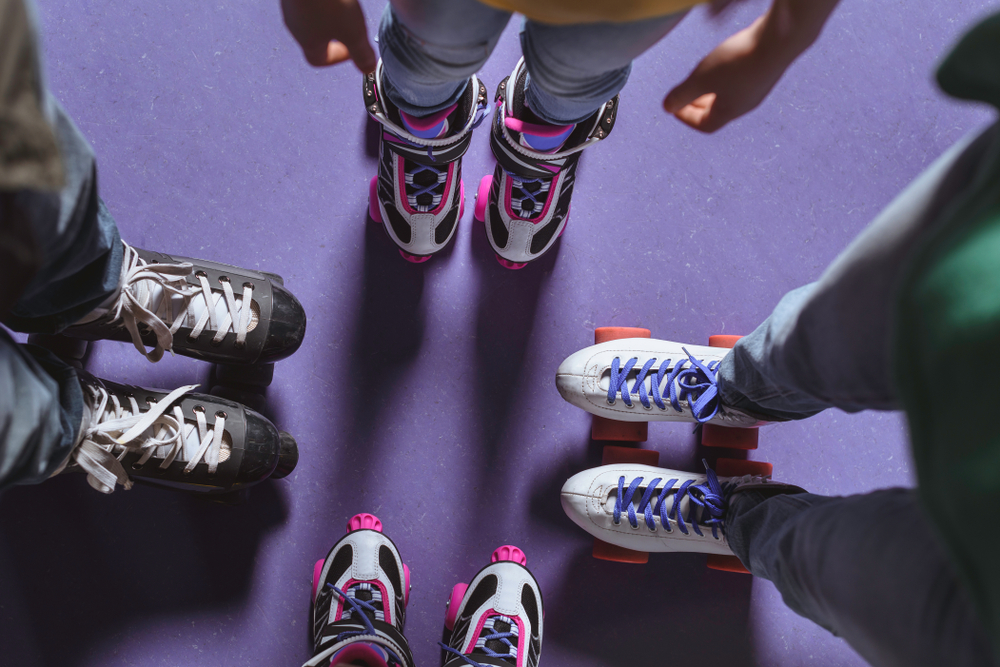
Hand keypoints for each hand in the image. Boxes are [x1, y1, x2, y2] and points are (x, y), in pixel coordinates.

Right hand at [281, 0, 376, 72]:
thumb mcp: (353, 32)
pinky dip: (321, 1)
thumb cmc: (330, 2)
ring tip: (342, 8)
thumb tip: (368, 68)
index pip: (317, 60)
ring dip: (326, 17)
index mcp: (308, 41)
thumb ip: (361, 53)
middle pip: (312, 37)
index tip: (352, 50)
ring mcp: (291, 4)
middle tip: (349, 28)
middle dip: (332, 36)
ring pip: (309, 17)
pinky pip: (307, 0)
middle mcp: (294, 24)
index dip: (336, 59)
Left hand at [663, 0, 838, 132]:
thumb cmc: (738, 61)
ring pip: (730, 96)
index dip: (686, 118)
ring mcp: (759, 88)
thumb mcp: (701, 79)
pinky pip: (741, 82)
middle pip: (717, 112)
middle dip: (697, 105)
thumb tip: (667, 107)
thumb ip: (682, 94)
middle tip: (684, 95)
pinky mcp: (766, 71)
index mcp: (729, 112)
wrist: (780, 39)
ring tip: (702, 78)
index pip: (704, 125)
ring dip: (712, 91)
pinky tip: (724, 62)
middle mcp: (746, 104)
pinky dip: (726, 79)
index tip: (673, 107)